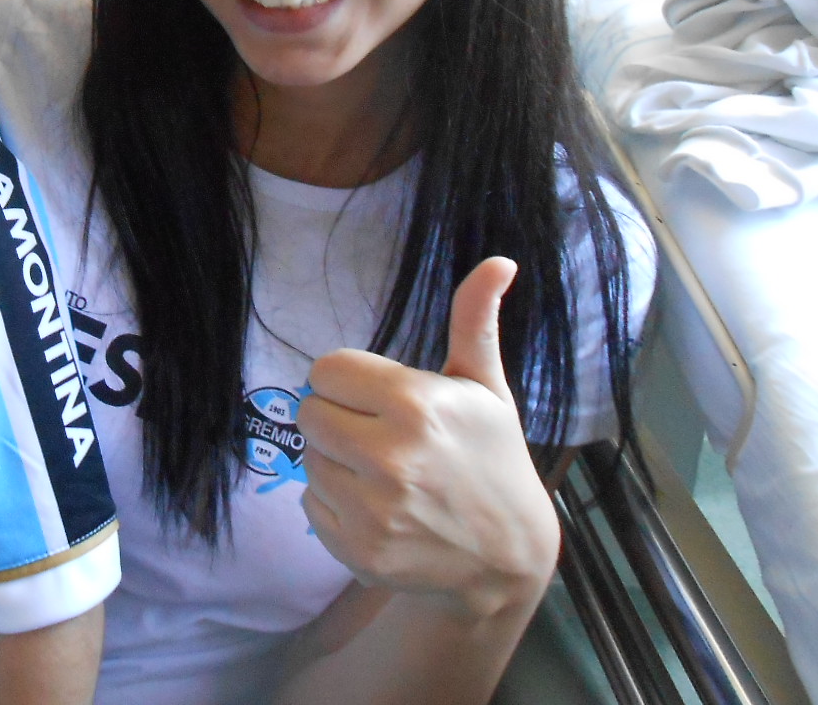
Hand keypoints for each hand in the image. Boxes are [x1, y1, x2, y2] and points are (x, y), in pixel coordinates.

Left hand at [296, 257, 558, 618]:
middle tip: (380, 436)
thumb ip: (474, 321)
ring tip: (384, 475)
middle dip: (340, 419)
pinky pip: (311, 504)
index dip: (350, 382)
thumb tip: (499, 261)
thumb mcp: (486, 387)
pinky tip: (379, 509)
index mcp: (416, 404)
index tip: (378, 399)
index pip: (326, 370)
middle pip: (309, 413)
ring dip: (337, 463)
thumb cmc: (492, 457)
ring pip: (309, 460)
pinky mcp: (358, 550)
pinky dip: (336, 506)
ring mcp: (374, 510)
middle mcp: (391, 457)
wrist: (508, 556)